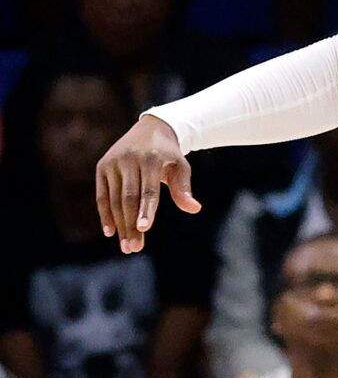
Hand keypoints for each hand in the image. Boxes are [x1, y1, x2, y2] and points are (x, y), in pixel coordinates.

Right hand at [96, 114, 200, 253]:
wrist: (150, 129)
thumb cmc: (169, 154)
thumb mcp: (181, 167)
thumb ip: (184, 188)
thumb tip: (194, 209)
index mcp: (150, 159)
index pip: (148, 190)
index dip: (146, 210)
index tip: (144, 229)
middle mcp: (128, 160)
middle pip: (129, 198)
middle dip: (130, 225)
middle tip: (133, 248)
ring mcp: (113, 163)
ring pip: (114, 199)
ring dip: (119, 224)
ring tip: (127, 246)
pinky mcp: (102, 167)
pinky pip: (102, 195)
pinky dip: (105, 214)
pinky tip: (110, 232)